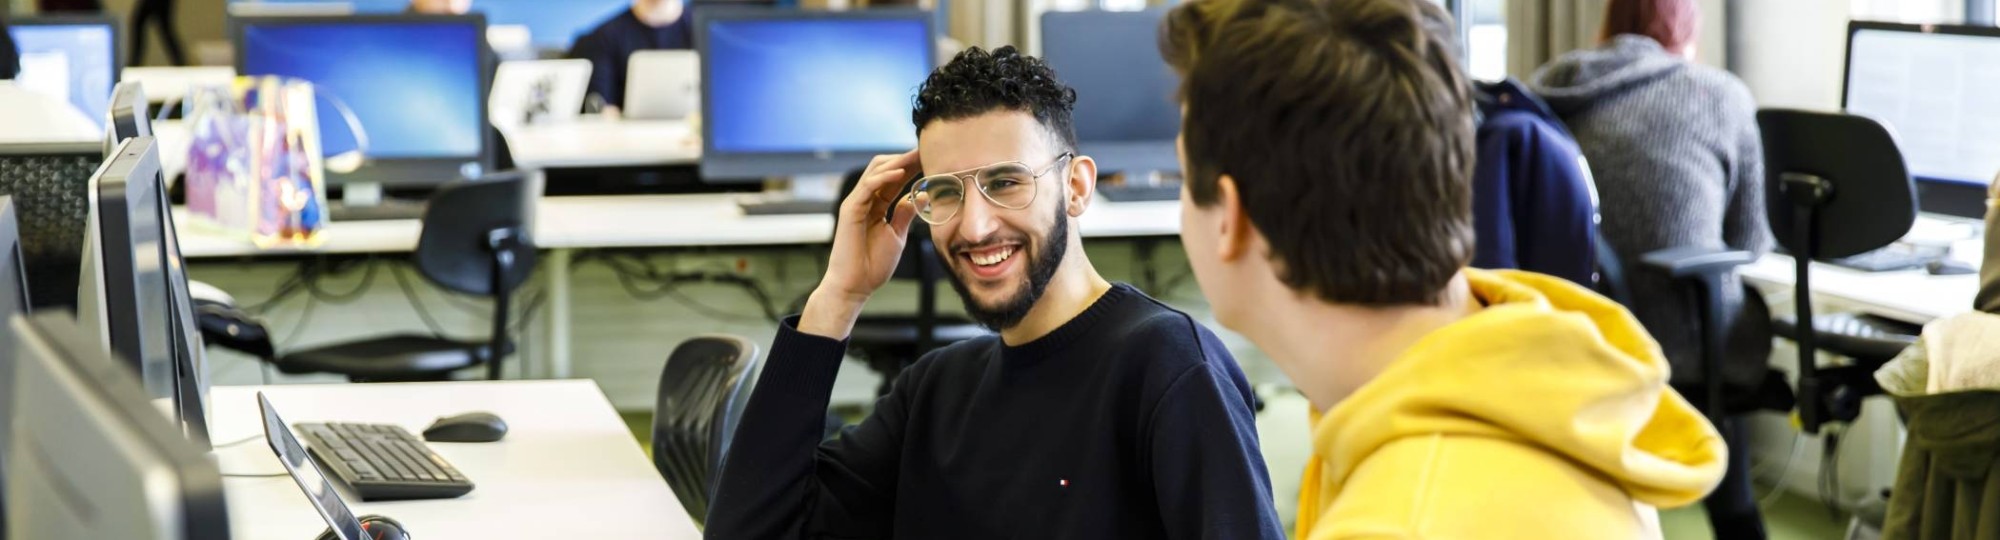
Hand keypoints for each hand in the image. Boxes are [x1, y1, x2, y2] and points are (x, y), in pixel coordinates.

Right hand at [799, 150, 920, 338]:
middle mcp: (865, 200)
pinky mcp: (850, 210)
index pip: (895, 178)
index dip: (912, 166)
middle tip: (926, 151)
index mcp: (876, 205)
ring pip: (875, 171)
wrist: (855, 286)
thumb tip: (920, 195)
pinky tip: (901, 173)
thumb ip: (905, 214)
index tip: (931, 157)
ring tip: (916, 155)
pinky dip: (884, 177)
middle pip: (883, 168)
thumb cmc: (873, 265)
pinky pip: (867, 186)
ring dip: (897, 162)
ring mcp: (856, 203)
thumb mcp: (896, 235)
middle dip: (905, 158)